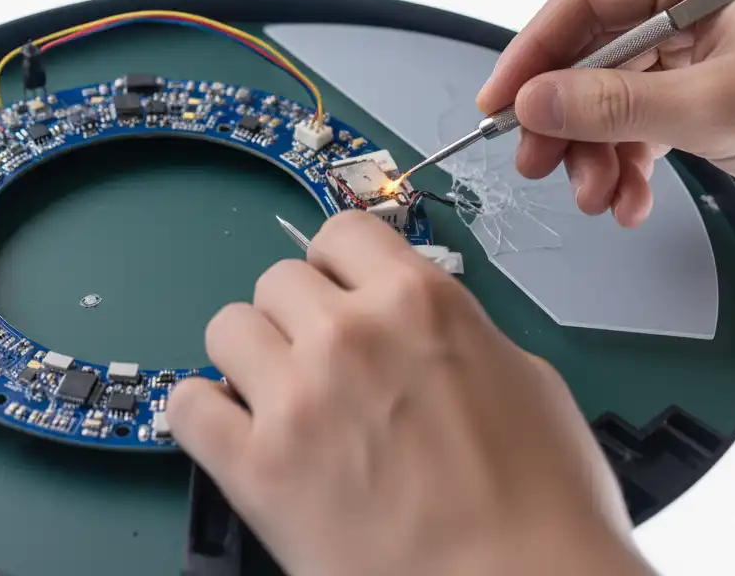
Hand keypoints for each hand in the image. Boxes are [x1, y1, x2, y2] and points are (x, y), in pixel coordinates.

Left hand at [168, 212, 651, 575]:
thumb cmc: (546, 502)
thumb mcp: (522, 377)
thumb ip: (450, 331)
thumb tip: (412, 327)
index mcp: (418, 299)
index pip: (340, 232)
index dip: (339, 264)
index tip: (340, 292)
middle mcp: (348, 331)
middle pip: (277, 278)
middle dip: (296, 314)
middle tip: (319, 360)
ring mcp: (296, 397)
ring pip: (227, 326)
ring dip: (250, 356)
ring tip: (277, 395)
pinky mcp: (256, 468)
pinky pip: (188, 406)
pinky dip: (206, 414)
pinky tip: (235, 433)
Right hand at [477, 0, 734, 226]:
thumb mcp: (720, 106)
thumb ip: (618, 105)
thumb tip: (532, 103)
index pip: (585, 1)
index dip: (533, 53)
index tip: (498, 103)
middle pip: (592, 51)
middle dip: (566, 116)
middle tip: (537, 164)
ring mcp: (697, 44)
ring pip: (613, 92)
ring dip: (595, 149)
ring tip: (597, 198)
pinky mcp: (704, 84)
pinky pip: (644, 117)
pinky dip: (629, 160)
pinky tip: (628, 199)